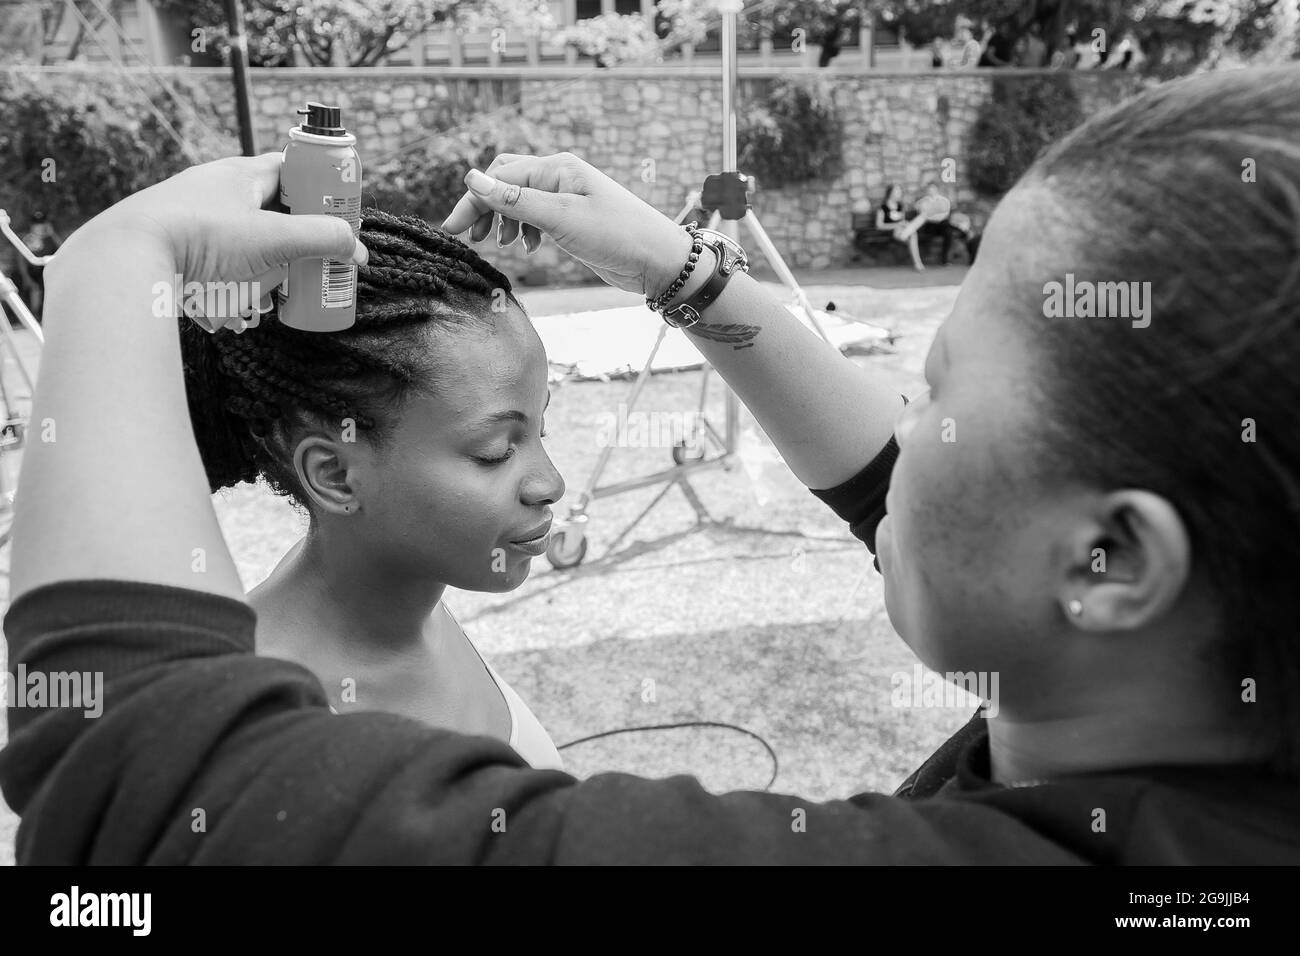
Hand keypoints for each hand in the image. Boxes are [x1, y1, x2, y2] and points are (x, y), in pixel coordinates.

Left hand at [69, 152, 368, 330]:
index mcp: (238, 174)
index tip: (339, 215)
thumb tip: (357, 251)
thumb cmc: (201, 238)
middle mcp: (215, 191)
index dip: (319, 189)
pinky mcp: (177, 252)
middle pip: (272, 213)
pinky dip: (236, 286)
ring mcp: (193, 222)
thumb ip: (322, 241)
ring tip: (279, 295)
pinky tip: (240, 309)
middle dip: (297, 243)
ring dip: (268, 270)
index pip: (291, 170)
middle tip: (317, 265)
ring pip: (247, 244)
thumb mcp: (273, 239)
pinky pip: (219, 267)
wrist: (125, 258)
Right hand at [439, 151, 693, 298]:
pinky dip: (523, 228)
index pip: (499, 177)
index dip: (472, 201)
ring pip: (519, 199)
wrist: (659, 261)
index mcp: (556, 169)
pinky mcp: (573, 219)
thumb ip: (516, 201)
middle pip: (505, 182)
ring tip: (499, 244)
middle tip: (469, 238)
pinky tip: (528, 247)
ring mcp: (567, 197)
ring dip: (503, 219)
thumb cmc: (617, 236)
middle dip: (484, 206)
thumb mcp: (561, 219)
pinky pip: (536, 214)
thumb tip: (472, 178)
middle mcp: (559, 177)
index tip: (451, 230)